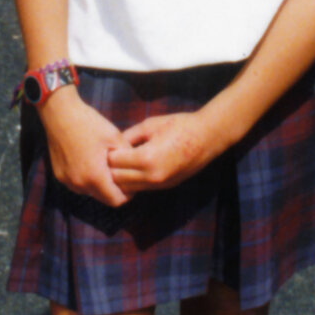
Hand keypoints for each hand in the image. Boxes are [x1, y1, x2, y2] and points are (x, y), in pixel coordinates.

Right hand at [39, 89, 128, 206]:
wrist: (59, 113)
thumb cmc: (89, 123)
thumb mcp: (115, 137)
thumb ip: (128, 157)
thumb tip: (136, 169)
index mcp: (95, 177)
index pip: (116, 201)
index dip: (127, 194)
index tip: (131, 181)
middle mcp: (79, 184)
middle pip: (103, 198)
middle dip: (113, 190)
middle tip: (119, 172)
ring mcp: (67, 180)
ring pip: (90, 192)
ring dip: (99, 185)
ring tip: (103, 166)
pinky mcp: (59, 175)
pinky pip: (77, 185)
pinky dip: (86, 179)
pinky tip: (88, 162)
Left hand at [108, 110, 227, 193]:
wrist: (207, 137)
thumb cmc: (178, 125)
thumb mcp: (150, 125)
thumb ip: (128, 136)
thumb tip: (112, 144)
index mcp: (146, 158)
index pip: (114, 162)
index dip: (108, 153)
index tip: (108, 145)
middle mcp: (151, 176)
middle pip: (118, 179)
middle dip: (111, 168)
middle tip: (110, 155)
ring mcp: (159, 184)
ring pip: (128, 188)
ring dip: (121, 177)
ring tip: (121, 162)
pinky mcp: (165, 187)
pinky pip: (141, 188)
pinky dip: (133, 181)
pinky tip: (133, 169)